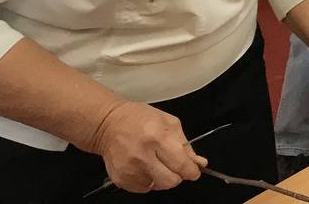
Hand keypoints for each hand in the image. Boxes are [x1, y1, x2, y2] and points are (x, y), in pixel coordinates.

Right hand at [87, 101, 205, 191]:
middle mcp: (142, 155)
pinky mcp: (121, 179)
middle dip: (178, 176)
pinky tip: (145, 167)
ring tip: (157, 163)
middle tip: (175, 167)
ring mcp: (130, 169)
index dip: (192, 171)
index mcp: (157, 137)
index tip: (194, 171)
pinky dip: (148, 181)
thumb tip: (199, 163)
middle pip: (170, 181)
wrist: (108, 124)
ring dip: (162, 178)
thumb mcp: (169, 123)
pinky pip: (143, 189)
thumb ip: (185, 145)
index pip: (181, 165)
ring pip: (157, 186)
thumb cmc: (139, 119)